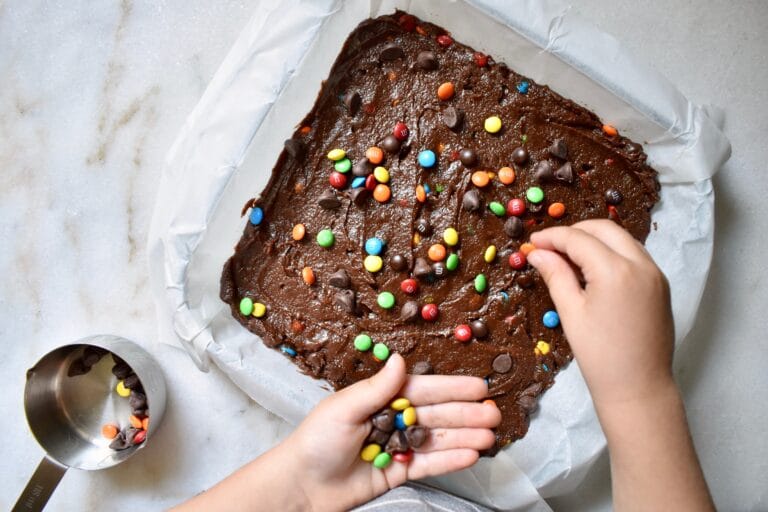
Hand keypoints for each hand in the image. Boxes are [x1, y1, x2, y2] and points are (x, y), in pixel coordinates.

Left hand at [282, 354, 500, 510]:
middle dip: (466, 414)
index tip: (478, 386)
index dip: (451, 388)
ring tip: (490, 436)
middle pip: (436, 415)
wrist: (302, 485)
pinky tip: (470, 454)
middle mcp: (394, 420)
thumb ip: (376, 388)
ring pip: (438, 439)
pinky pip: (429, 464)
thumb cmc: (316, 441)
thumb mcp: (343, 409)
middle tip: (494, 413)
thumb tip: (401, 359)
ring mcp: (399, 446)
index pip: (423, 390)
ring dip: (464, 437)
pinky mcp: (400, 472)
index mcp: (382, 399)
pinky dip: (450, 460)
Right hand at [527, 219, 674, 408]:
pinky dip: (611, 252)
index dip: (552, 237)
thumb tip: (537, 253)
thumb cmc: (600, 356)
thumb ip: (555, 275)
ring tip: (568, 258)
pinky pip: (633, 255)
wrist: (639, 388)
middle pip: (604, 229)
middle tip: (549, 247)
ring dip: (594, 240)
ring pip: (621, 239)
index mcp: (615, 271)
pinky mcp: (660, 285)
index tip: (532, 243)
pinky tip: (592, 270)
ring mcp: (655, 274)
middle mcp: (641, 264)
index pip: (578, 239)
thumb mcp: (571, 313)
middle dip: (574, 232)